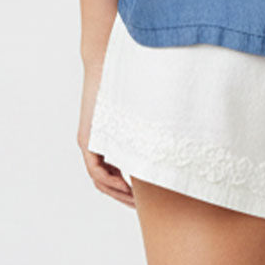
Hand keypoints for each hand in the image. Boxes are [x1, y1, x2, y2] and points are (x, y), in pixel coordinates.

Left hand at [77, 61, 135, 207]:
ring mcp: (89, 141)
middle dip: (123, 196)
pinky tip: (125, 185)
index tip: (144, 195)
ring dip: (117, 192)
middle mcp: (95, 143)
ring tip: (135, 201)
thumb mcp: (140, 105)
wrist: (105, 58)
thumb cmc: (125, 76)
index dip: (127, 186)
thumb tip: (176, 122)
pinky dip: (109, 180)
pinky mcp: (87, 138)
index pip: (114, 171)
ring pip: (100, 179)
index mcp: (106, 138)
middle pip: (106, 181)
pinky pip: (96, 170)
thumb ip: (149, 119)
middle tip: (141, 206)